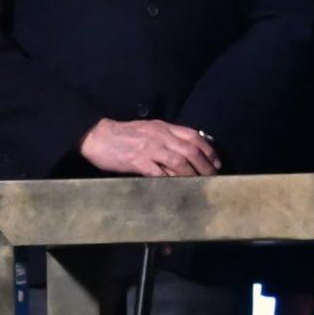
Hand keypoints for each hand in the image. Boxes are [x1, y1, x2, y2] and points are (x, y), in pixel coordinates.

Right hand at [80, 117, 218, 177]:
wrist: (97, 136)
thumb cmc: (125, 134)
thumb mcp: (150, 129)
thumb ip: (168, 137)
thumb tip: (189, 150)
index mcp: (164, 127)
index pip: (194, 136)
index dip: (209, 150)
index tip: (216, 162)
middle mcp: (160, 136)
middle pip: (191, 150)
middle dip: (205, 165)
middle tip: (212, 177)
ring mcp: (149, 149)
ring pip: (178, 162)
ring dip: (191, 175)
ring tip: (198, 184)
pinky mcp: (137, 161)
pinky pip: (159, 173)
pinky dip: (170, 180)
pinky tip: (177, 187)